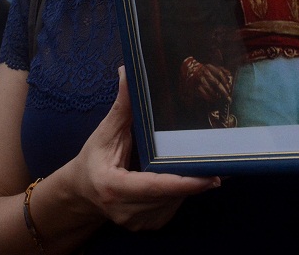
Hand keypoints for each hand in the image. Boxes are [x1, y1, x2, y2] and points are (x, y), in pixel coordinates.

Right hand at [71, 66, 218, 230]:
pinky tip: (181, 178)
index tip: (212, 176)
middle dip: (193, 178)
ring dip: (188, 184)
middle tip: (217, 159)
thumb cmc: (93, 159)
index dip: (185, 183)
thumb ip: (122, 106)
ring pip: (175, 202)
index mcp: (113, 187)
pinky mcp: (147, 226)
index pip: (155, 187)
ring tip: (199, 165)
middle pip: (170, 195)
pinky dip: (180, 192)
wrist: (81, 192)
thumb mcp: (104, 132)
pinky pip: (172, 207)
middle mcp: (126, 211)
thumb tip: (128, 72)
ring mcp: (137, 223)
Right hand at [182, 57, 232, 102]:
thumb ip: (222, 70)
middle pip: (216, 83)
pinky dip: (209, 97)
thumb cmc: (203, 69)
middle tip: (228, 99)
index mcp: (209, 67)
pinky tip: (213, 99)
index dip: (226, 81)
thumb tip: (230, 75)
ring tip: (220, 98)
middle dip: (223, 92)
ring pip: (210, 89)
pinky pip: (203, 93)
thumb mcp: (212, 66)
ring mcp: (199, 79)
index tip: (230, 89)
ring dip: (216, 95)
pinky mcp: (195, 85)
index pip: (220, 73)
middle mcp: (204, 72)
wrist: (188, 68)